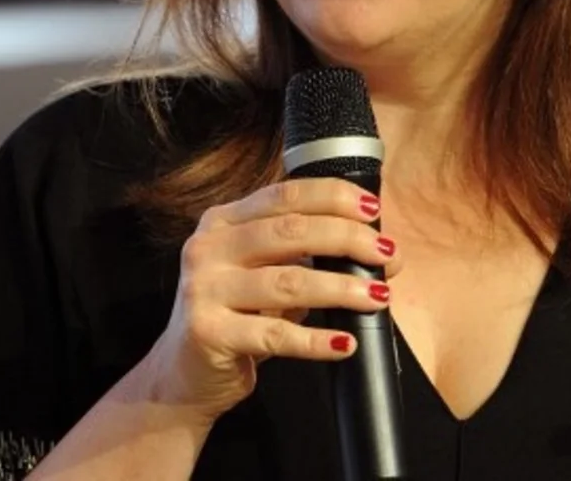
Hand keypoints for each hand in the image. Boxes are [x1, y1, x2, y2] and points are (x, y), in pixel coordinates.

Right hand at [136, 178, 402, 426]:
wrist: (183, 376)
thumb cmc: (236, 317)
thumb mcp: (262, 272)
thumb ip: (305, 253)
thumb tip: (378, 249)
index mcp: (223, 221)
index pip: (285, 195)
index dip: (334, 197)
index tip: (374, 210)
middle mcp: (209, 248)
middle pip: (290, 232)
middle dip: (347, 239)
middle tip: (386, 254)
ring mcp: (204, 290)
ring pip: (288, 282)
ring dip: (342, 288)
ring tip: (378, 297)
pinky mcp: (208, 333)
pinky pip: (275, 335)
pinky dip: (316, 341)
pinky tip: (345, 342)